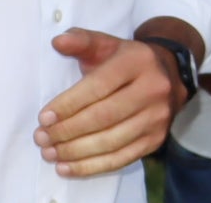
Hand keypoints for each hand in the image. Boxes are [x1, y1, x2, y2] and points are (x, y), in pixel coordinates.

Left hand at [33, 28, 178, 176]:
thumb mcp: (106, 44)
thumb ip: (82, 41)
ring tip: (50, 153)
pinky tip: (66, 167)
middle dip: (68, 131)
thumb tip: (57, 41)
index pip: (99, 86)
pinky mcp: (156, 140)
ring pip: (111, 142)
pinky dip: (90, 167)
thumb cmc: (126, 61)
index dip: (69, 104)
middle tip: (41, 138)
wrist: (169, 76)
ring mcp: (157, 118)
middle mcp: (153, 89)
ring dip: (75, 152)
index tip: (44, 118)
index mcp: (138, 61)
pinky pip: (120, 159)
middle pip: (104, 117)